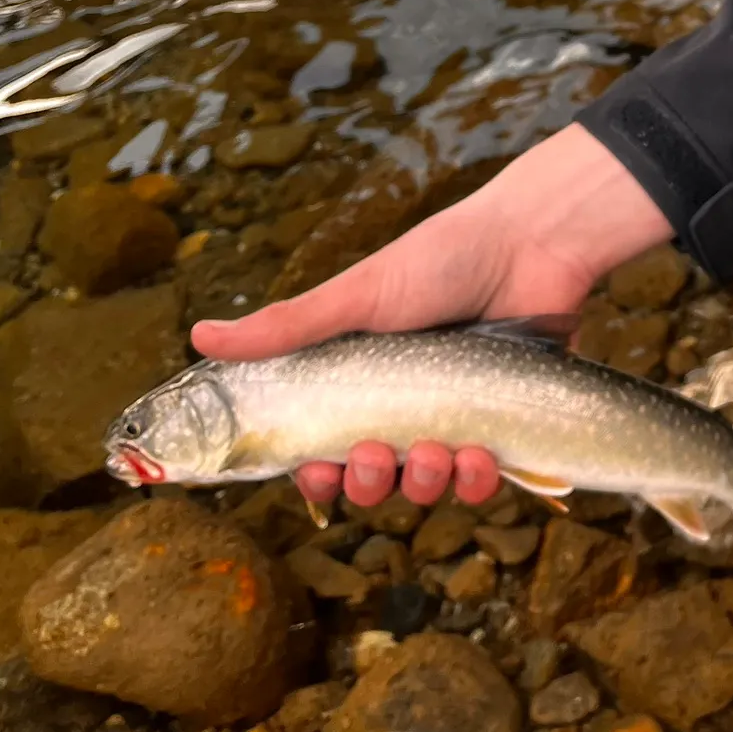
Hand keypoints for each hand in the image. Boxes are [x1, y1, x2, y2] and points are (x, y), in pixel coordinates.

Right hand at [192, 124, 672, 510]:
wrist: (534, 245)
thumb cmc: (443, 260)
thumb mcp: (360, 294)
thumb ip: (289, 326)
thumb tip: (198, 335)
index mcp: (360, 382)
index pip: (321, 449)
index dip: (314, 476)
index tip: (314, 476)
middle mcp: (404, 408)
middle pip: (370, 479)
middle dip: (365, 482)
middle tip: (371, 456)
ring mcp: (455, 421)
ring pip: (426, 486)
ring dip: (422, 483)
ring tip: (433, 452)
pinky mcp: (505, 428)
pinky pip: (483, 480)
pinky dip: (477, 480)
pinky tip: (477, 458)